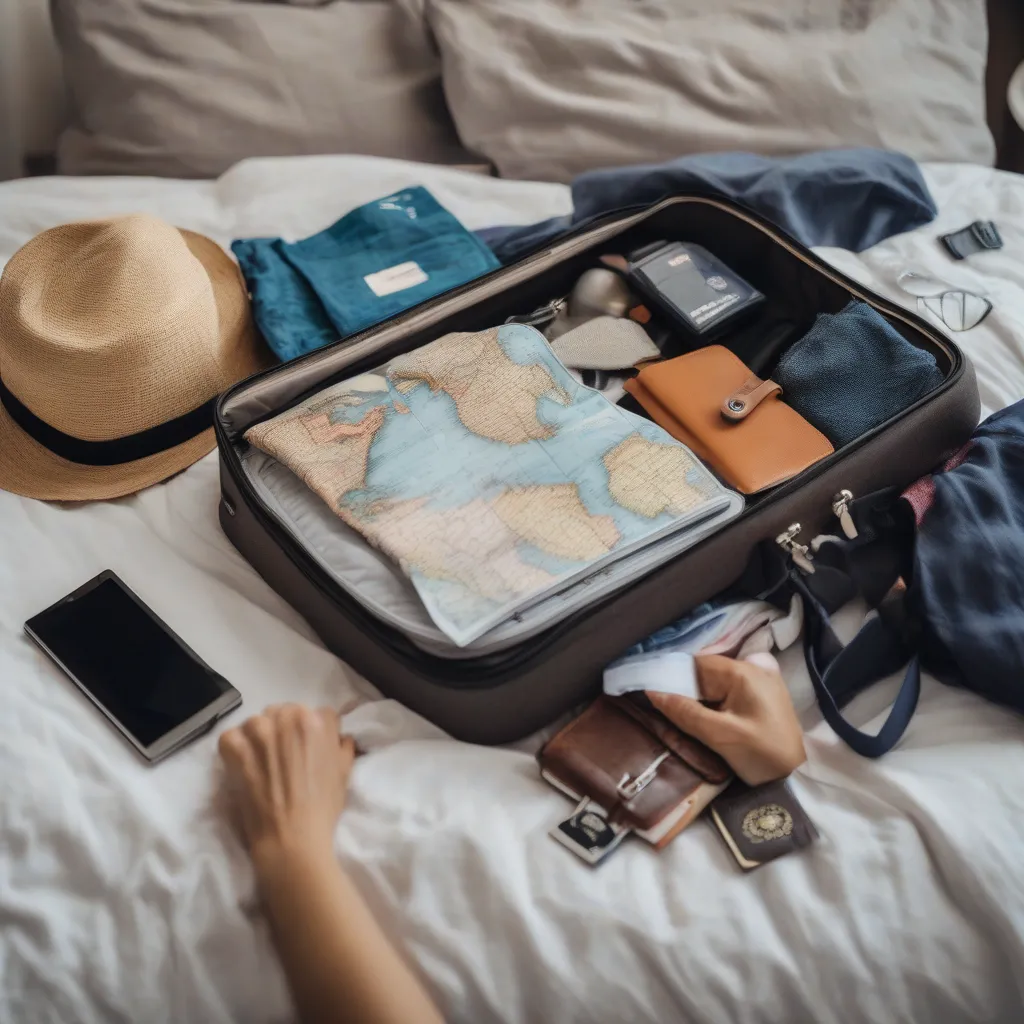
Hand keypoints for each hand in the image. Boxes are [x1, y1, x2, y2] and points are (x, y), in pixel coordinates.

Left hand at [219, 704, 355, 870]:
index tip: (307, 750)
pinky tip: (242, 766)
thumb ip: (343, 747)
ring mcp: (259, 730)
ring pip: (257, 722)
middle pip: (284, 713)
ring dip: (259, 738)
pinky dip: (234, 750)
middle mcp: (289, 717)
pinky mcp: (236, 747)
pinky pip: (230, 737)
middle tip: (283, 758)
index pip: (316, 714)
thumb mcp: (345, 773)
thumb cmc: (324, 808)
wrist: (292, 838)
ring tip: (261, 763)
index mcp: (318, 721)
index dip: (312, 733)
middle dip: (284, 731)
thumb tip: (341, 738)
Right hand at [647, 654, 805, 785]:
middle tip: (668, 710)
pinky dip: (714, 700)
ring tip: (684, 715)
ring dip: (699, 696)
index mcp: (743, 671)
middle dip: (686, 689)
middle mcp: (753, 666)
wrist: (799, 777)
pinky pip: (729, 688)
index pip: (695, 664)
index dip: (672, 677)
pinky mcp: (763, 693)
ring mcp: (762, 678)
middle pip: (706, 671)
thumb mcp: (719, 736)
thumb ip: (684, 712)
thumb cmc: (762, 755)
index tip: (654, 695)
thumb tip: (652, 692)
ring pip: (716, 681)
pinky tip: (707, 716)